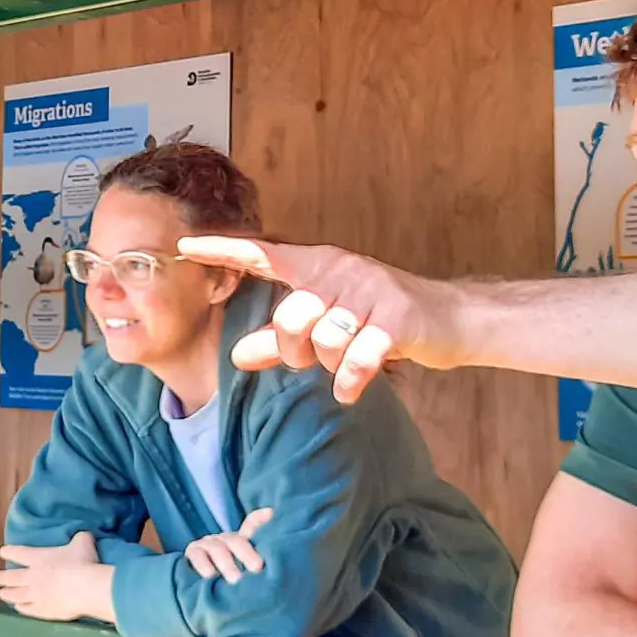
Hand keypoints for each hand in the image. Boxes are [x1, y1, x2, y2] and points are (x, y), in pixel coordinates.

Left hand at [0, 531, 110, 621]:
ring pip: (14, 595)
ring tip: (2, 594)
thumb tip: (83, 535)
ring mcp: (35, 595)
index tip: (2, 552)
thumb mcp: (83, 542)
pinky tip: (18, 607)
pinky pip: (26, 609)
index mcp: (38, 558)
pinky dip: (20, 607)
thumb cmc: (83, 563)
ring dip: (6, 594)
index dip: (8, 552)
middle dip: (1, 577)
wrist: (85, 588)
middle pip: (10, 577)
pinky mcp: (41, 610)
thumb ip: (80, 538)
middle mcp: (32, 576)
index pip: (17, 553)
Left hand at [178, 236, 449, 402]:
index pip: (264, 255)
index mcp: (319, 266)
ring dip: (331, 365)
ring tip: (347, 365)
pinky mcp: (398, 317)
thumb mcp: (327, 328)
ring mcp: (372, 291)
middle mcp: (342, 270)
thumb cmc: (381, 320)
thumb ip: (280, 341)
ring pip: (325, 341)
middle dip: (295, 351)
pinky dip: (351, 381)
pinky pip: (358, 358)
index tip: (185, 244)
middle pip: (291, 317)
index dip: (224, 250)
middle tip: (313, 359)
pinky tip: (351, 391)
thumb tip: (235, 357)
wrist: (451, 319)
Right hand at [184, 508, 273, 582]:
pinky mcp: (192, 553)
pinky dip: (203, 564)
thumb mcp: (247, 570)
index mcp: (240, 542)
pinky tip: (210, 575)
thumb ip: (257, 556)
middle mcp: (224, 539)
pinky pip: (197, 555)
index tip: (270, 516)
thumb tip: (270, 518)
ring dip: (227, 564)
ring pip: (217, 549)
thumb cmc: (231, 580)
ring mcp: (207, 544)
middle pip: (236, 541)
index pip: (251, 525)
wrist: (199, 593)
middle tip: (257, 568)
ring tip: (236, 579)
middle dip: (246, 554)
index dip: (259, 520)